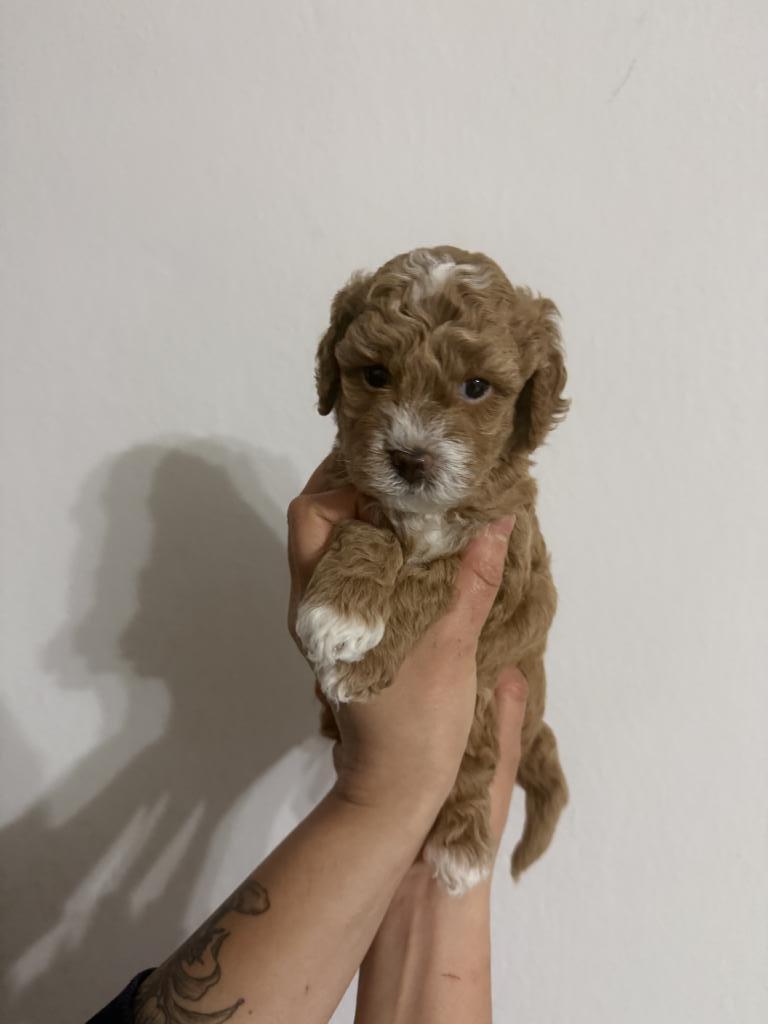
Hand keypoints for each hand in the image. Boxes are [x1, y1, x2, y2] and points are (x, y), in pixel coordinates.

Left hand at [287, 462, 515, 819]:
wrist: (398, 784)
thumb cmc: (417, 718)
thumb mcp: (450, 642)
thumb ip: (471, 576)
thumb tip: (496, 516)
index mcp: (325, 599)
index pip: (313, 513)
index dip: (349, 482)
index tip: (400, 474)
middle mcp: (316, 601)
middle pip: (323, 520)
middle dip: (364, 492)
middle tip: (418, 480)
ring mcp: (331, 617)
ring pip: (340, 544)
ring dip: (376, 520)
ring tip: (428, 506)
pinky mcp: (350, 631)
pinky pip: (358, 571)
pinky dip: (385, 549)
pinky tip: (427, 549)